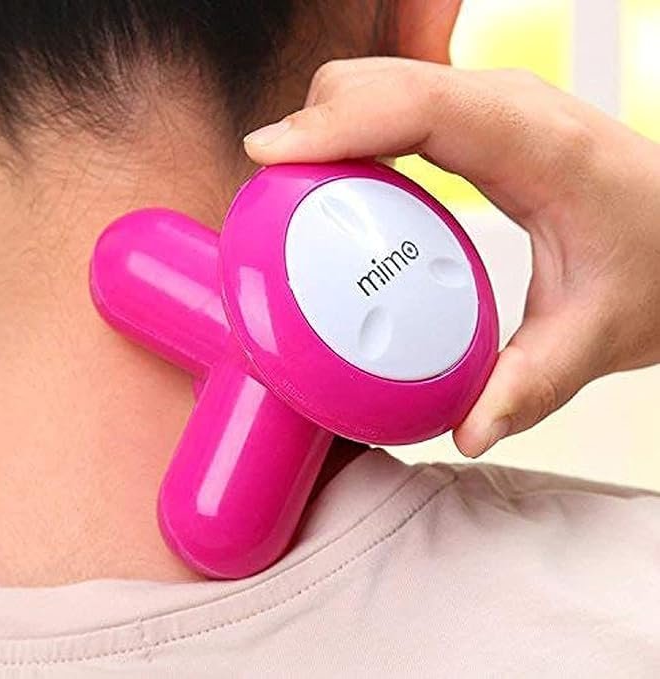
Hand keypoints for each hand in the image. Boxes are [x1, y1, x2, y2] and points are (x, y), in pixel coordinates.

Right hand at [244, 58, 659, 457]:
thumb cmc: (655, 269)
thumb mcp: (594, 338)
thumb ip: (528, 388)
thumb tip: (466, 432)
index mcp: (537, 144)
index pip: (417, 105)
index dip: (333, 121)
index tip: (268, 156)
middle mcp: (509, 107)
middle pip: (379, 82)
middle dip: (311, 125)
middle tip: (271, 197)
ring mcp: (492, 107)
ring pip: (380, 86)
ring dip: (325, 128)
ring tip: (292, 195)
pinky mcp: (480, 123)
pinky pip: (398, 112)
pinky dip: (352, 137)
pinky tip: (337, 186)